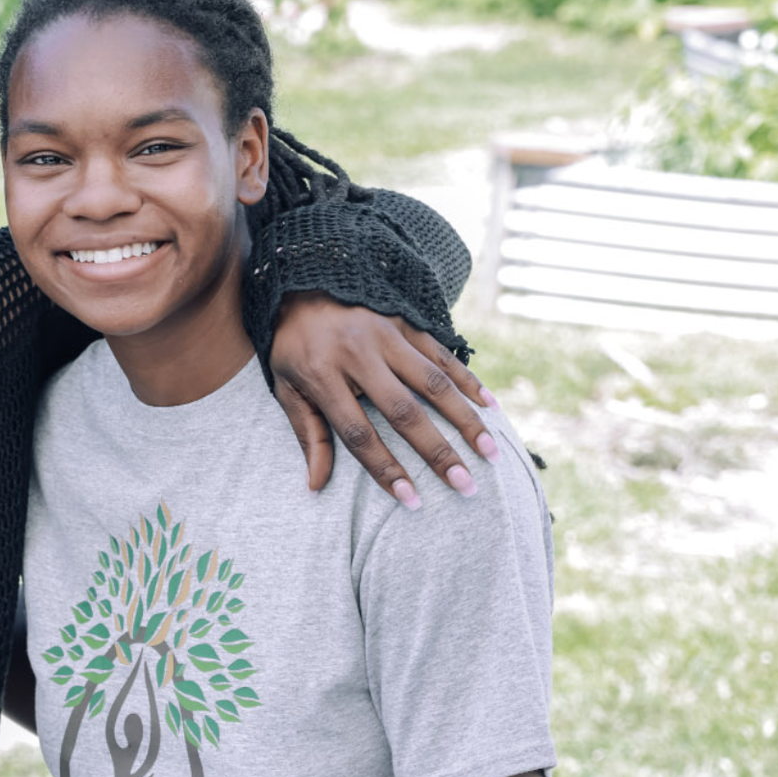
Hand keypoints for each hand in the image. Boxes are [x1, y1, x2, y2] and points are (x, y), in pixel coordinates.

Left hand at [267, 294, 496, 503]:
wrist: (303, 278)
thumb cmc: (293, 345)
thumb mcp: (286, 386)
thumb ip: (307, 433)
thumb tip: (316, 484)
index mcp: (322, 376)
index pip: (358, 433)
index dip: (384, 468)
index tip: (411, 498)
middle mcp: (358, 355)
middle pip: (403, 412)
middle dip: (438, 453)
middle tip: (466, 486)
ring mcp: (385, 336)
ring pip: (432, 383)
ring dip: (465, 420)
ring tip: (490, 453)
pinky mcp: (405, 321)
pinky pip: (442, 355)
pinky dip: (468, 381)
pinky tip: (491, 406)